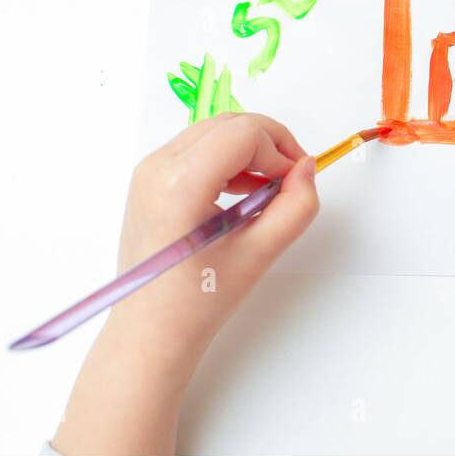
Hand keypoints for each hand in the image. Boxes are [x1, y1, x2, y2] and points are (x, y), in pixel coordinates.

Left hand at [53, 114, 318, 454]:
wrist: (150, 331)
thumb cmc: (200, 301)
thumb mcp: (260, 253)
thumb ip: (295, 206)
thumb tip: (306, 168)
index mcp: (180, 184)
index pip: (244, 133)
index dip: (281, 149)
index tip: (297, 180)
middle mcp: (157, 167)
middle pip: (229, 124)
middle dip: (269, 144)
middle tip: (291, 180)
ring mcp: (148, 170)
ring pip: (214, 131)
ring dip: (249, 149)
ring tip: (267, 189)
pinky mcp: (148, 179)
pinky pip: (197, 147)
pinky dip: (227, 158)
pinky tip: (242, 191)